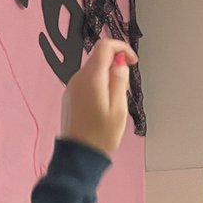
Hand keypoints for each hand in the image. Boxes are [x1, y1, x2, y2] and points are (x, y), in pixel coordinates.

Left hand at [60, 38, 137, 156]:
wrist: (79, 156)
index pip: (104, 46)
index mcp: (91, 78)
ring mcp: (72, 87)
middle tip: (125, 89)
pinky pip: (86, 83)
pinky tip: (104, 107)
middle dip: (115, 66)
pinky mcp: (70, 97)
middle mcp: (78, 79)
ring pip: (93, 70)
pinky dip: (99, 86)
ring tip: (115, 103)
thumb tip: (120, 62)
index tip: (132, 61)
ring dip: (107, 77)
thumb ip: (120, 81)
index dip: (121, 48)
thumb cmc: (101, 136)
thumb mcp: (119, 108)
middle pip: (98, 58)